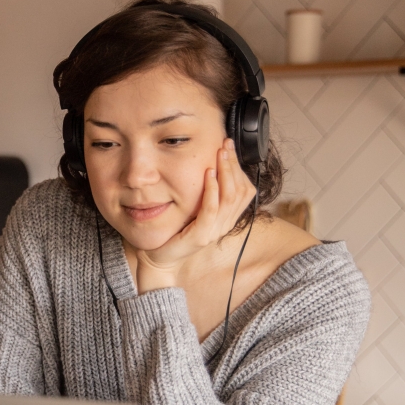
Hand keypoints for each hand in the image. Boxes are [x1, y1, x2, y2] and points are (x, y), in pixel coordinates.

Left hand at [132, 138, 256, 292]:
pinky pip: (211, 210)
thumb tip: (209, 165)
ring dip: (225, 173)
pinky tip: (208, 175)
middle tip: (225, 146)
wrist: (159, 258)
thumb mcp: (194, 209)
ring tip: (219, 155)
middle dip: (233, 165)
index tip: (229, 147)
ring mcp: (214, 231)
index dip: (239, 167)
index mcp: (227, 218)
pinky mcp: (201, 236)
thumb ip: (205, 193)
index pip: (244, 190)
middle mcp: (224, 225)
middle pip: (240, 191)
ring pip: (230, 198)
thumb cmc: (175, 232)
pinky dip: (211, 190)